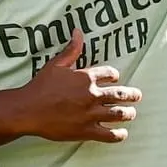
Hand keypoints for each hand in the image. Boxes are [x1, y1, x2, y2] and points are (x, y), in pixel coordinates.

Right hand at [18, 29, 142, 142]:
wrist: (29, 110)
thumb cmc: (41, 86)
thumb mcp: (56, 64)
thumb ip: (71, 49)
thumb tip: (78, 32)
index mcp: (87, 77)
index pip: (110, 74)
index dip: (114, 75)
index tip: (116, 78)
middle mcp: (93, 95)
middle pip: (120, 94)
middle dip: (131, 95)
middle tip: (137, 96)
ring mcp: (91, 114)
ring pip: (118, 113)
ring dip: (128, 113)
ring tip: (131, 113)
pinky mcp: (87, 131)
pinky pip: (109, 134)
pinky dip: (118, 134)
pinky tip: (122, 133)